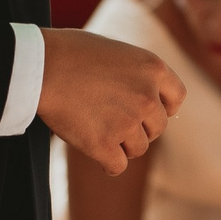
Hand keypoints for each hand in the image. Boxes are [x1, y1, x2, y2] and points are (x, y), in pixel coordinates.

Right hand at [37, 28, 184, 177]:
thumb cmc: (73, 53)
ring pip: (138, 149)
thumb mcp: (119, 53)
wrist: (43, 66)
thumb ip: (137, 75)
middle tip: (116, 124)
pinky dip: (108, 163)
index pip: (177, 98)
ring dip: (122, 146)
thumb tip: (146, 100)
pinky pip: (118, 166)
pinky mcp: (103, 143)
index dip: (164, 108)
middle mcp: (147, 96)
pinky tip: (97, 153)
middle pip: (158, 128)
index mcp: (154, 68)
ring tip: (101, 132)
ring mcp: (126, 121)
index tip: (148, 112)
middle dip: (140, 129)